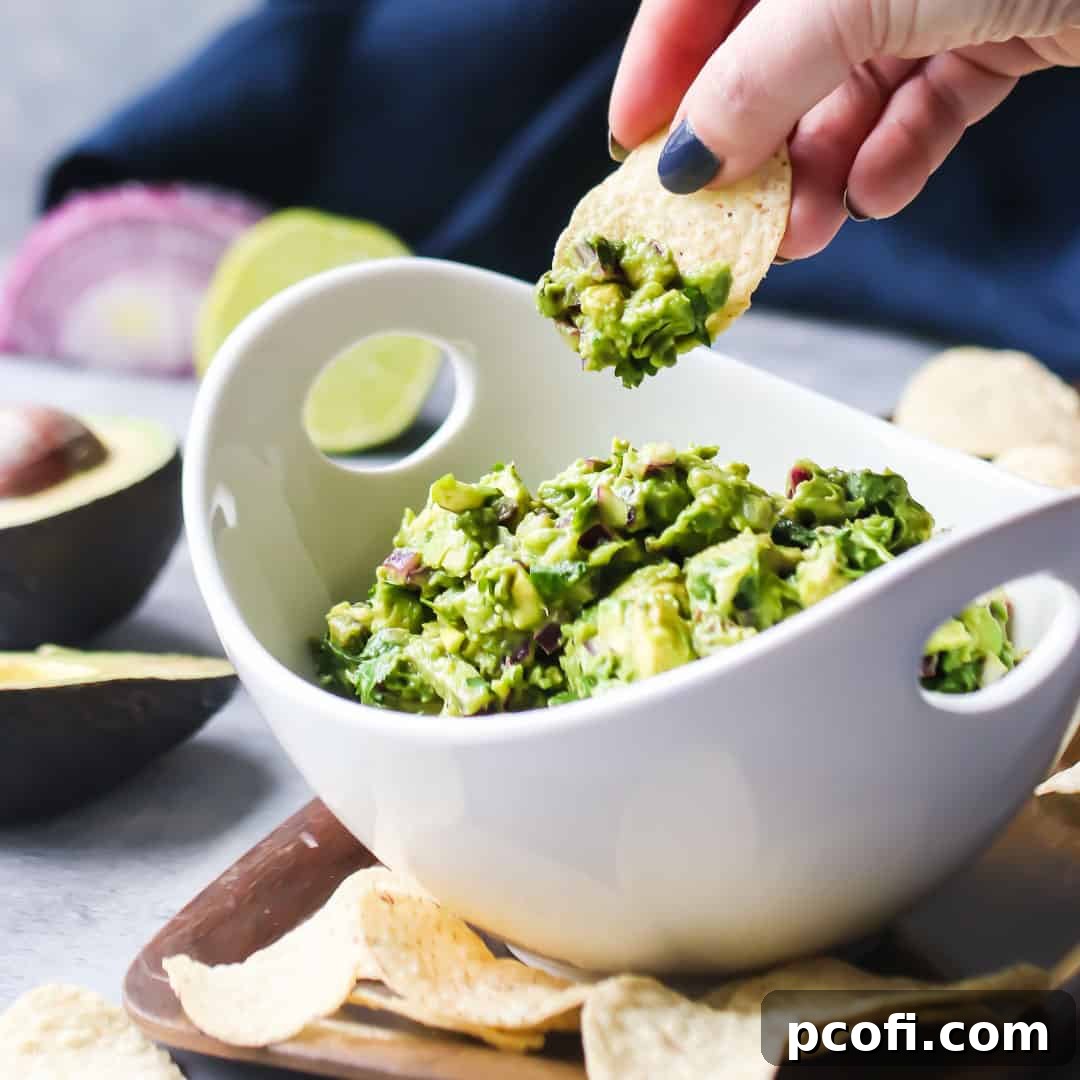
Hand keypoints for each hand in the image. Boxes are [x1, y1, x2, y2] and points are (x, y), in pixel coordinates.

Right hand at [609, 0, 1079, 258]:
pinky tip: (882, 192)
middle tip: (732, 221)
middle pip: (775, 54)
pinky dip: (901, 154)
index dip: (660, 74)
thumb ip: (756, 75)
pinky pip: (930, 100)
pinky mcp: (1006, 23)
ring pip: (850, 91)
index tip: (634, 156)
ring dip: (822, 171)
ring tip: (809, 231)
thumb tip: (682, 157)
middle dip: (753, 147)